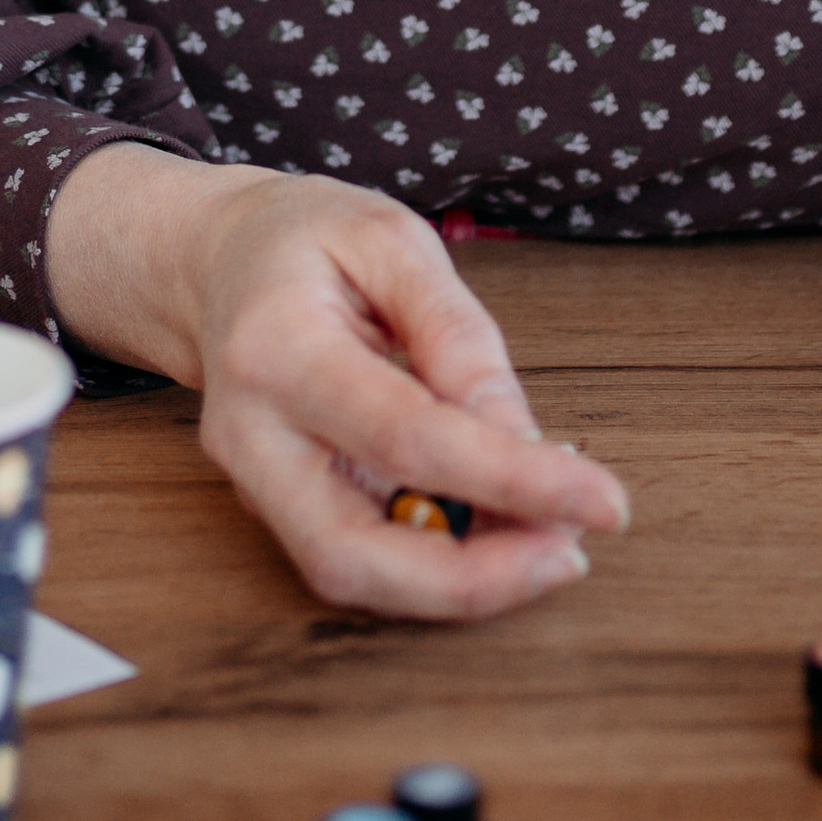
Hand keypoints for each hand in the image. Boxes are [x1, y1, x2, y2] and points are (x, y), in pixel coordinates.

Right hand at [46, 147, 628, 620]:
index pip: (406, 438)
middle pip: (352, 552)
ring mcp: (254, 481)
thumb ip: (457, 336)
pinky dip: (436, 558)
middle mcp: (248, 434)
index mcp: (276, 347)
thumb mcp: (392, 242)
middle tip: (569, 556)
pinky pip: (359, 555)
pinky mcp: (277, 507)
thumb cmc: (306, 240)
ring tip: (549, 541)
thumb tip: (524, 439)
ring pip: (350, 575)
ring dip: (459, 580)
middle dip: (472, 579)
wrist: (217, 262)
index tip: (604, 503)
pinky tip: (498, 522)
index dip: (512, 480)